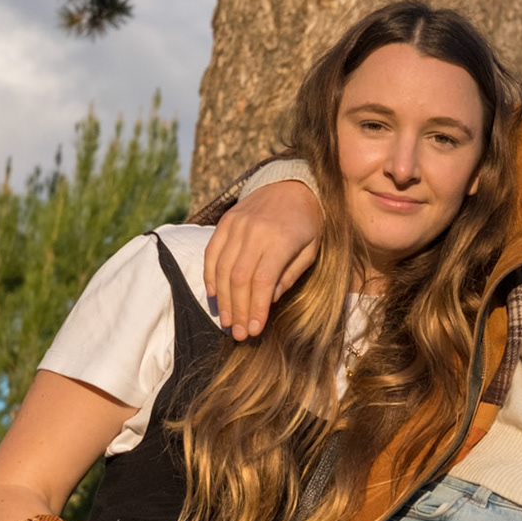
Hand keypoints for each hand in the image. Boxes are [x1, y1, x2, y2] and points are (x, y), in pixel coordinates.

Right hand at [203, 180, 323, 339]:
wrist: (293, 186)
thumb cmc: (307, 225)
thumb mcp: (311, 250)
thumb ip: (290, 275)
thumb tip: (268, 299)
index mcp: (282, 240)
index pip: (263, 282)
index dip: (256, 309)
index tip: (254, 330)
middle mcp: (256, 231)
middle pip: (240, 279)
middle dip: (238, 310)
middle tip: (239, 334)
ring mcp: (237, 225)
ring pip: (223, 268)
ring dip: (223, 299)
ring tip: (227, 321)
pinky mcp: (225, 222)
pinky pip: (211, 252)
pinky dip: (210, 275)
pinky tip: (215, 295)